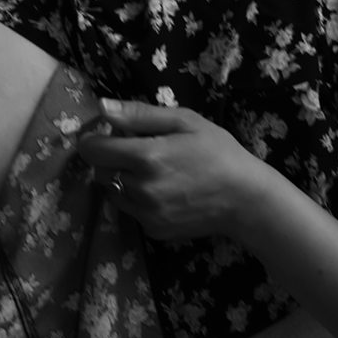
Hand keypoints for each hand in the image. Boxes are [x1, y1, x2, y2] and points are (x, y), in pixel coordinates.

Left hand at [78, 99, 274, 240]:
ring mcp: (145, 213)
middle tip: (143, 153)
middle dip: (113, 159)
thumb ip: (140, 114)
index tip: (111, 136)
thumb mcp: (186, 121)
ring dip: (124, 181)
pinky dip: (139, 201)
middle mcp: (140, 188)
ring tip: (157, 174)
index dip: (96, 139)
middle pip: (101, 171)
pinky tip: (167, 193)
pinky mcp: (153, 230)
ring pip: (113, 192)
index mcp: (145, 156)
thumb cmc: (220, 152)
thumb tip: (102, 108)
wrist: (246, 199)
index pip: (92, 149)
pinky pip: (131, 211)